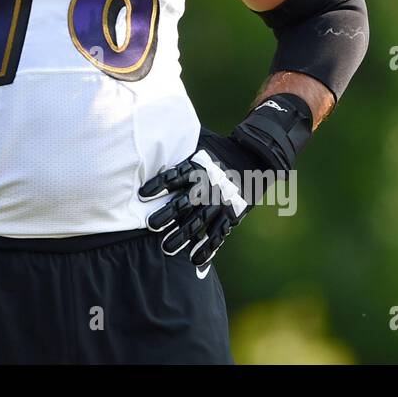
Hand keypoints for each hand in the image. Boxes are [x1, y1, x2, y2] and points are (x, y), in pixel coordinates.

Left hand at [138, 138, 250, 279]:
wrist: (255, 157)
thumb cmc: (219, 149)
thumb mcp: (200, 142)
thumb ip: (180, 145)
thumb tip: (153, 136)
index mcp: (198, 168)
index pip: (175, 176)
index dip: (158, 185)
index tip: (142, 194)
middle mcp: (209, 186)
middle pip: (185, 202)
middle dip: (167, 215)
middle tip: (150, 225)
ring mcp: (221, 202)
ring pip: (199, 222)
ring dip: (182, 236)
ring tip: (166, 249)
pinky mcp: (231, 215)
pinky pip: (218, 234)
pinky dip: (207, 248)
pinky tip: (195, 260)